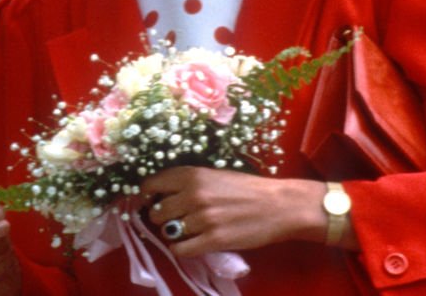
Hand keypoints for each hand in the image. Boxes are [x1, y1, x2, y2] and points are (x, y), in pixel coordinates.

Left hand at [141, 166, 329, 257]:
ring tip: (189, 230)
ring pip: (167, 231)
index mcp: (193, 174)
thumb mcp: (215, 175)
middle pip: (156, 212)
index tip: (150, 200)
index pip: (151, 184)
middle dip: (161, 217)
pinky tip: (193, 243)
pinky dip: (182, 249)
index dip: (147, 195)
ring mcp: (203, 219)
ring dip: (174, 233)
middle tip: (174, 218)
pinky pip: (180, 250)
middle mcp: (194, 195)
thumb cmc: (247, 188)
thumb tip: (161, 194)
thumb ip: (189, 182)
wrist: (278, 205)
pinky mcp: (213, 240)